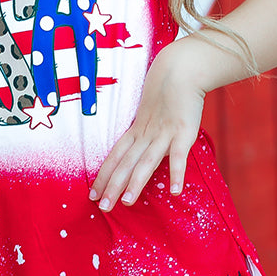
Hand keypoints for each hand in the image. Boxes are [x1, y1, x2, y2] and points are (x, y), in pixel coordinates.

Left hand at [90, 40, 206, 209]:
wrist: (181, 68)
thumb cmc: (166, 91)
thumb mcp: (149, 114)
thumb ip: (145, 132)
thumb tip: (140, 149)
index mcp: (136, 131)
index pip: (115, 157)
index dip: (103, 176)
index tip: (92, 195)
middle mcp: (146, 135)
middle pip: (126, 164)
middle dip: (113, 186)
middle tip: (103, 208)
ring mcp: (164, 134)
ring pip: (146, 162)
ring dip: (136, 182)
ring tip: (127, 202)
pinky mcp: (184, 132)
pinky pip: (180, 156)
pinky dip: (177, 173)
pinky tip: (175, 192)